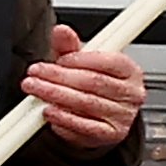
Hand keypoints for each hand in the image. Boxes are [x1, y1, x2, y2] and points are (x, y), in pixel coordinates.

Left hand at [23, 27, 147, 152]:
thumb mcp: (81, 64)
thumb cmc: (92, 88)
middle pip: (93, 81)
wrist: (98, 121)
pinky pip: (85, 126)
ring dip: (55, 95)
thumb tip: (61, 31)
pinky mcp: (111, 134)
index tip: (58, 59)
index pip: (107, 61)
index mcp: (129, 71)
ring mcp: (123, 115)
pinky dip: (64, 118)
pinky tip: (48, 111)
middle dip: (59, 76)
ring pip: (86, 102)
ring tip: (35, 88)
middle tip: (35, 73)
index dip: (78, 59)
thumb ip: (70, 47)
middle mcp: (131, 93)